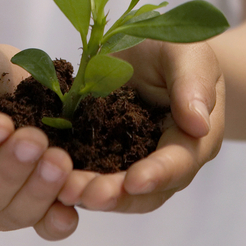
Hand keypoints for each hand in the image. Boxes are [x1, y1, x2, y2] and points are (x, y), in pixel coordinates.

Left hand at [58, 39, 224, 212]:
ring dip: (90, 194)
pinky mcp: (100, 155)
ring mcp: (130, 162)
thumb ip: (193, 84)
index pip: (179, 163)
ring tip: (63, 191)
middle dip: (116, 195)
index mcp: (192, 140)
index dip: (158, 174)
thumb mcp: (187, 55)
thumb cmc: (174, 50)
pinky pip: (87, 172)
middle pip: (144, 191)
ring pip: (115, 191)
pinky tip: (46, 176)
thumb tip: (199, 125)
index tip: (135, 182)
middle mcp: (163, 161)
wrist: (146, 54)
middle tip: (87, 195)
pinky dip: (70, 178)